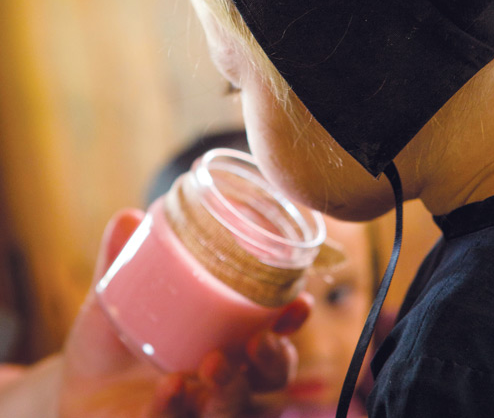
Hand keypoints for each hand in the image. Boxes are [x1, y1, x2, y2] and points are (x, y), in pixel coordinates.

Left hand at [58, 209, 311, 417]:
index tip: (299, 302)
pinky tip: (170, 390)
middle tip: (257, 340)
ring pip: (239, 407)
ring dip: (234, 388)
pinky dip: (178, 409)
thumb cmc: (111, 338)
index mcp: (224, 336)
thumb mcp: (114, 298)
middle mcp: (223, 375)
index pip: (273, 330)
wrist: (73, 389)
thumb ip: (120, 261)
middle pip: (271, 376)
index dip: (292, 319)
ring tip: (214, 364)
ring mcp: (200, 407)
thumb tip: (128, 217)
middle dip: (275, 359)